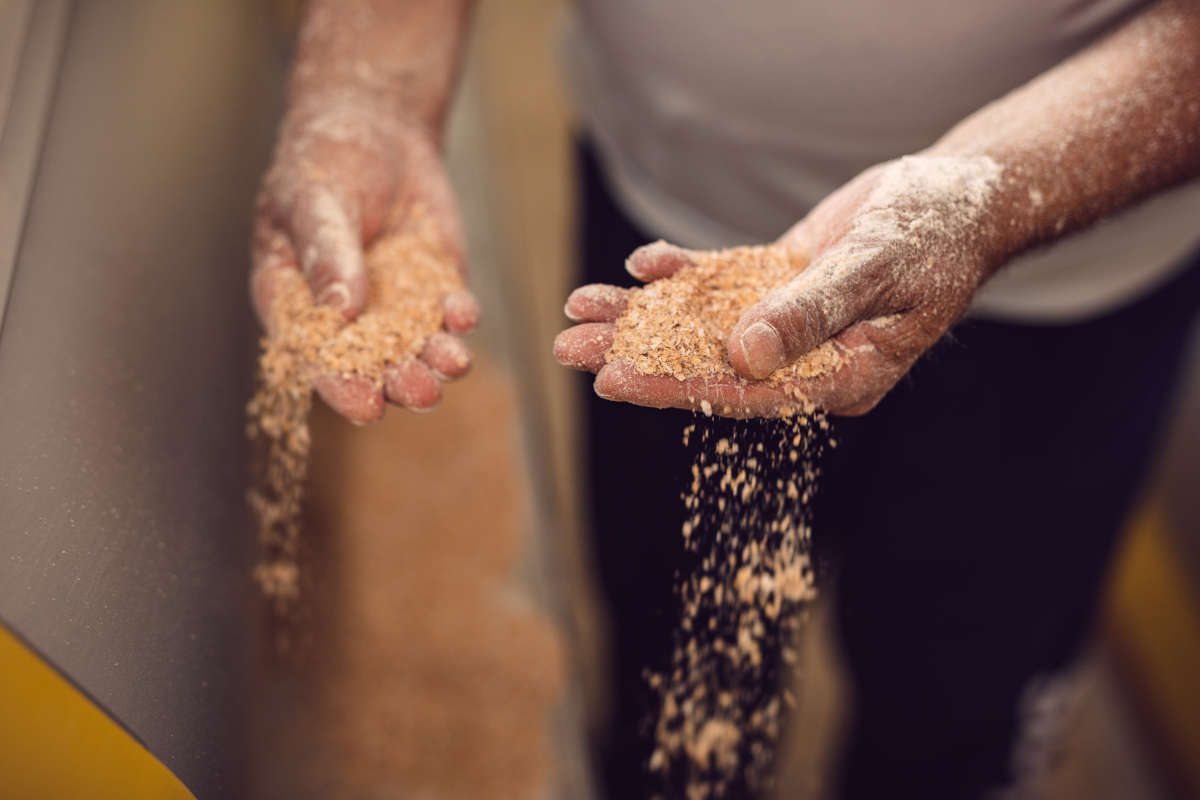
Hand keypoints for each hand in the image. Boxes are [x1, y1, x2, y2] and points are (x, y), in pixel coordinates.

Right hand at [251, 95, 478, 422]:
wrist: (375, 129)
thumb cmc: (323, 162)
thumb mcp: (315, 200)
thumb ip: (326, 252)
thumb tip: (339, 308)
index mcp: (297, 303)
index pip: (315, 356)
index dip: (339, 384)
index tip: (366, 406)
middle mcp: (346, 316)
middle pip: (372, 363)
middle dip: (398, 381)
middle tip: (421, 392)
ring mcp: (393, 305)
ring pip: (416, 346)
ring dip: (435, 359)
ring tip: (453, 364)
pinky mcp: (432, 287)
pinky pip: (447, 311)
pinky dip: (458, 316)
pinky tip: (463, 314)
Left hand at [555, 155, 1003, 416]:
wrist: (959, 196)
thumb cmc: (936, 235)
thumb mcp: (877, 270)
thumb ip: (811, 311)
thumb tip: (743, 355)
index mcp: (838, 379)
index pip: (744, 394)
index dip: (676, 387)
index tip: (615, 380)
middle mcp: (805, 359)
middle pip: (708, 364)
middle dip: (637, 355)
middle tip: (567, 350)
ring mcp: (788, 323)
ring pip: (703, 325)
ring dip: (642, 315)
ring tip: (578, 307)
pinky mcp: (779, 285)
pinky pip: (722, 286)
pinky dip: (683, 274)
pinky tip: (643, 263)